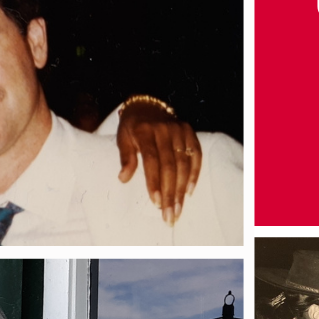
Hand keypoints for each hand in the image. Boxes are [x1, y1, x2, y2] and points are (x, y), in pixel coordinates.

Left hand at [115, 101, 202, 224]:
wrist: (148, 104)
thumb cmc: (132, 127)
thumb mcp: (123, 138)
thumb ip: (125, 158)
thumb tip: (123, 179)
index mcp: (144, 131)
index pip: (151, 160)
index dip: (154, 182)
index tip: (155, 203)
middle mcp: (164, 130)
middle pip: (170, 166)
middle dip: (170, 193)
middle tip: (169, 215)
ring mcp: (179, 130)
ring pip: (184, 163)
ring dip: (182, 189)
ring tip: (178, 209)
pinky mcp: (190, 131)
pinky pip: (195, 155)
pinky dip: (194, 174)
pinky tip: (189, 191)